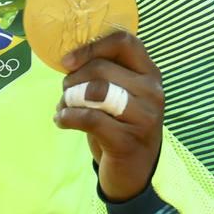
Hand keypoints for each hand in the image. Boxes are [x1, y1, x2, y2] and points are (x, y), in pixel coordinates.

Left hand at [53, 31, 164, 201]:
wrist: (133, 171)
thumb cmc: (119, 122)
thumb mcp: (118, 92)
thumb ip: (103, 71)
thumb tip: (67, 58)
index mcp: (149, 73)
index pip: (124, 42)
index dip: (92, 47)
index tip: (68, 61)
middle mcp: (152, 91)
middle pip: (101, 68)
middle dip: (73, 79)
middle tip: (65, 92)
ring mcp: (144, 117)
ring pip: (95, 91)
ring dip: (69, 97)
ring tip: (63, 106)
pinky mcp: (128, 140)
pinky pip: (89, 118)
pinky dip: (67, 116)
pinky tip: (61, 120)